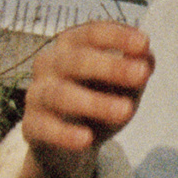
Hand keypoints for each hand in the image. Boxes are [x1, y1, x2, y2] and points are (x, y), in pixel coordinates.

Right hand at [20, 20, 153, 177]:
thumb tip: (146, 57)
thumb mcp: (126, 87)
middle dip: (110, 66)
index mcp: (72, 46)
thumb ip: (136, 71)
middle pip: (76, 60)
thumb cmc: (100, 102)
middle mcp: (50, 64)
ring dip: (95, 102)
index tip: (144, 43)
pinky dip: (65, 134)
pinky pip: (44, 127)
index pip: (92, 33)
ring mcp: (37, 93)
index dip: (117, 36)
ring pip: (61, 94)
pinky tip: (86, 139)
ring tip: (125, 112)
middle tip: (141, 74)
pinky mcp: (31, 125)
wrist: (72, 144)